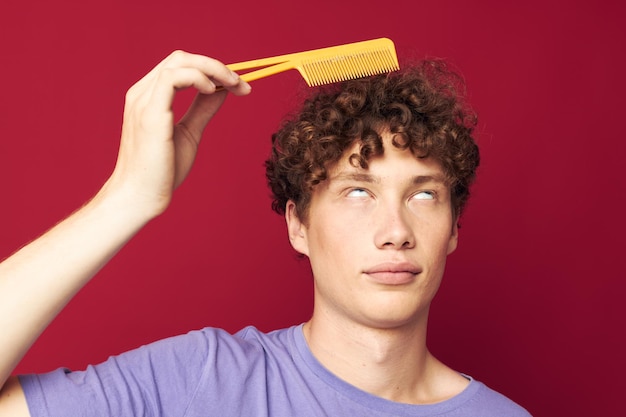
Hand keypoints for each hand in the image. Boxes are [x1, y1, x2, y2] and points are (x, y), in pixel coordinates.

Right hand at [103, 50, 250, 217]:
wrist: (141, 197)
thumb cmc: (161, 171)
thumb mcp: (190, 132)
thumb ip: (203, 109)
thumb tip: (223, 89)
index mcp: (149, 97)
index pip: (181, 66)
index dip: (212, 69)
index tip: (239, 85)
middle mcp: (142, 94)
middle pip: (180, 58)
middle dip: (216, 65)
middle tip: (241, 82)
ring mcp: (143, 101)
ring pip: (178, 61)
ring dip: (212, 68)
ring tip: (233, 84)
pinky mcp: (149, 114)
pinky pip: (172, 77)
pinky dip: (197, 77)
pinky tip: (212, 91)